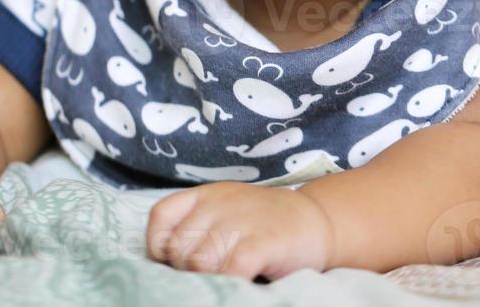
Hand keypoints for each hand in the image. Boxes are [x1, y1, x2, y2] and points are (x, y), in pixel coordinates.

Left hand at [146, 182, 334, 280]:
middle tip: (214, 271)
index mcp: (206, 195)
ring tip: (230, 277)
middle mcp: (220, 205)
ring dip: (211, 278)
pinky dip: (231, 283)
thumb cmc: (264, 223)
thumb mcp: (224, 211)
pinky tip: (243, 281)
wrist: (318, 221)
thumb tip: (162, 259)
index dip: (161, 245)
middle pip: (179, 250)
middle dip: (189, 270)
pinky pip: (231, 270)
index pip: (161, 217)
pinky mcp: (263, 243)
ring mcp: (242, 222)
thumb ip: (194, 225)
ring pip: (200, 263)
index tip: (178, 261)